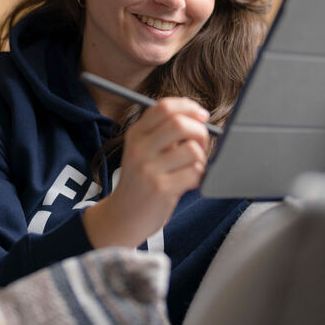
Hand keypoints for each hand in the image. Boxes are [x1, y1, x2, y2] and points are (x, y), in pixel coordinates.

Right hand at [83, 97, 209, 247]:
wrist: (124, 216)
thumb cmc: (141, 181)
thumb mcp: (142, 151)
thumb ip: (164, 132)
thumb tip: (197, 114)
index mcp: (136, 134)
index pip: (164, 107)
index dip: (188, 107)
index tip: (201, 115)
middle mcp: (140, 149)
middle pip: (179, 123)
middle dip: (200, 131)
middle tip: (201, 142)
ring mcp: (149, 169)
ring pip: (192, 149)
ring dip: (201, 157)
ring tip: (192, 166)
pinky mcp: (162, 189)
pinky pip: (194, 172)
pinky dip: (198, 175)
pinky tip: (188, 181)